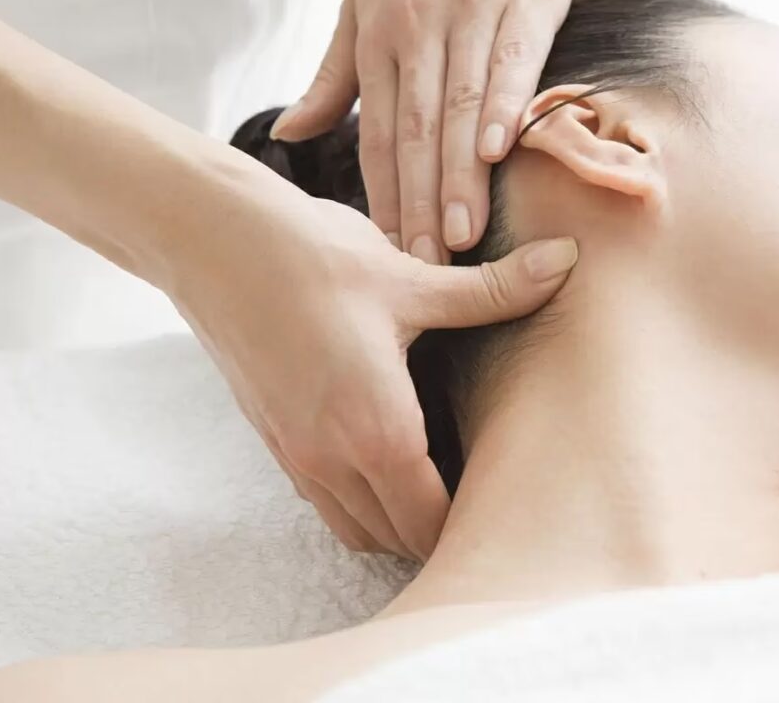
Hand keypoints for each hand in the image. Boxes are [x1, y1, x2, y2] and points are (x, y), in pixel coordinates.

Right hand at [169, 169, 577, 560]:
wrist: (211, 240)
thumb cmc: (312, 257)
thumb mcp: (410, 278)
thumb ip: (493, 289)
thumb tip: (567, 260)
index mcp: (378, 429)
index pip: (433, 521)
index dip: (472, 525)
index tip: (504, 505)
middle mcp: (333, 459)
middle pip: (398, 538)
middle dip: (439, 531)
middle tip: (482, 498)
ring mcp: (296, 456)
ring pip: (356, 528)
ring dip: (396, 521)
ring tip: (435, 486)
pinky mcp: (273, 440)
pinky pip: (324, 501)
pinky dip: (358, 501)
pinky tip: (380, 456)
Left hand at [270, 0, 573, 260]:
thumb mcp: (362, 7)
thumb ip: (332, 77)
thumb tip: (288, 135)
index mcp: (380, 36)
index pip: (378, 133)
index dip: (381, 195)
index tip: (385, 250)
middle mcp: (421, 29)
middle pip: (417, 131)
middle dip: (418, 204)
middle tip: (422, 264)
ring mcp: (472, 16)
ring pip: (459, 107)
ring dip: (459, 176)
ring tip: (458, 236)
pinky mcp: (525, 4)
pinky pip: (511, 62)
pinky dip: (502, 106)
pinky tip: (495, 155)